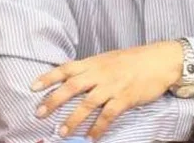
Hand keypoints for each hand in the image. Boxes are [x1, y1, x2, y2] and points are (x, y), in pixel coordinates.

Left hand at [31, 41, 182, 139]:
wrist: (160, 60)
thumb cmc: (134, 60)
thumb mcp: (108, 58)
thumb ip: (91, 68)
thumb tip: (72, 76)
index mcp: (94, 62)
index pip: (66, 68)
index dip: (49, 77)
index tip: (33, 86)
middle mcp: (101, 73)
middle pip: (72, 86)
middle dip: (54, 100)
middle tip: (39, 113)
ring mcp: (113, 86)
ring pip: (88, 103)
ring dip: (73, 119)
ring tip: (61, 132)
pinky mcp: (126, 98)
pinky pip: (108, 115)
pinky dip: (98, 127)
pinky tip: (91, 137)